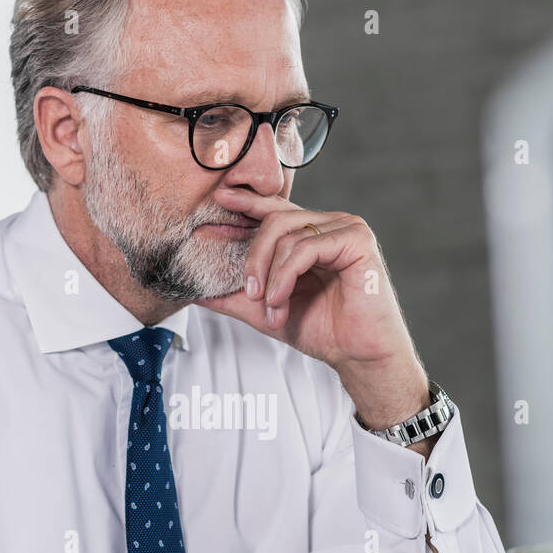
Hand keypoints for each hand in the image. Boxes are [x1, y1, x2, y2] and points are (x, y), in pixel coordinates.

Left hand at [200, 188, 413, 369]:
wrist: (358, 355)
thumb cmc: (323, 330)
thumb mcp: (266, 310)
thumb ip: (233, 297)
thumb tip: (194, 291)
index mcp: (312, 234)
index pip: (275, 210)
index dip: (248, 202)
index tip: (220, 197)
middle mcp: (330, 224)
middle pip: (275, 221)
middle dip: (254, 258)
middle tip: (250, 293)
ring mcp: (346, 228)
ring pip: (288, 235)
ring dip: (272, 277)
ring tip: (273, 308)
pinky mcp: (357, 240)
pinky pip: (307, 247)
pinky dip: (286, 275)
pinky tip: (281, 299)